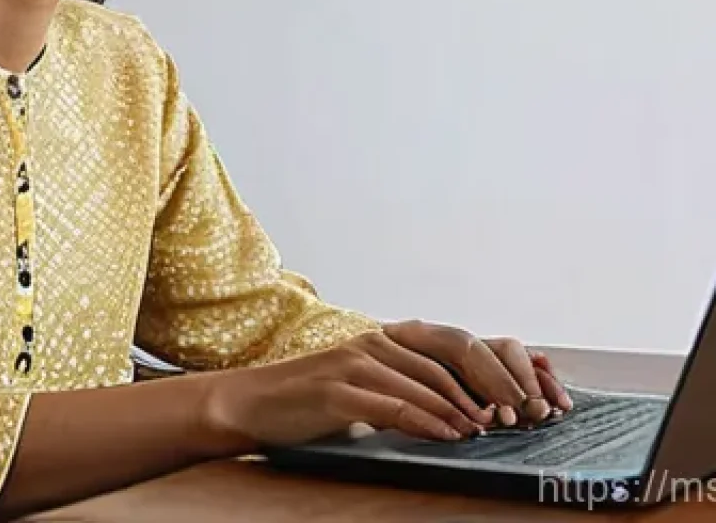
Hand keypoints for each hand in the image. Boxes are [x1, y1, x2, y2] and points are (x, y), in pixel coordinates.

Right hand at [199, 323, 572, 453]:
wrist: (255, 403)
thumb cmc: (314, 399)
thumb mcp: (366, 386)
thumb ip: (406, 387)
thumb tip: (466, 411)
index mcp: (386, 338)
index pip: (452, 344)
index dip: (490, 368)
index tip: (520, 397)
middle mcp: (375, 342)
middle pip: (448, 358)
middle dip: (489, 388)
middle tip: (517, 418)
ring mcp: (356, 363)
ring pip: (426, 383)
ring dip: (463, 409)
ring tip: (490, 431)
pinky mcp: (338, 391)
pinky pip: (394, 406)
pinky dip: (427, 422)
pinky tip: (449, 437)